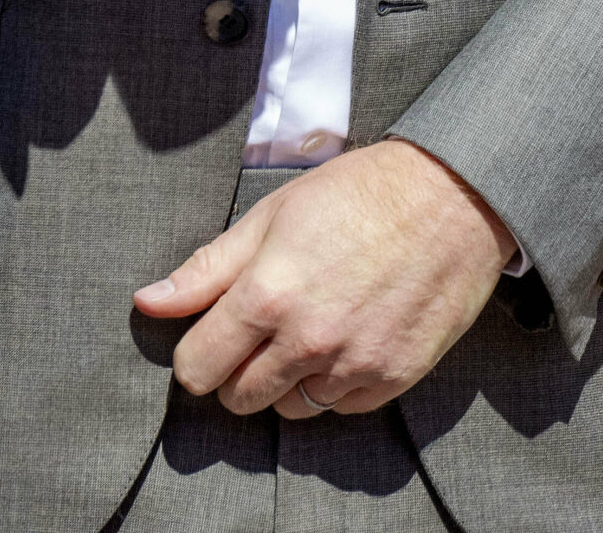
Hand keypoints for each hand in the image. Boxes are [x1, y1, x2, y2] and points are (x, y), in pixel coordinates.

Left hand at [136, 139, 515, 415]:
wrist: (453, 195)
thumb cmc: (359, 192)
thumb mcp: (275, 213)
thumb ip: (208, 267)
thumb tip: (149, 303)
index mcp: (267, 294)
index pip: (194, 368)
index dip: (198, 351)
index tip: (217, 332)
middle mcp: (307, 339)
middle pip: (236, 398)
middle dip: (240, 369)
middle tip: (267, 327)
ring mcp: (352, 364)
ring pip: (288, 409)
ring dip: (290, 379)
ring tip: (314, 327)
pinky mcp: (392, 378)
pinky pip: (340, 408)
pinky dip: (337, 383)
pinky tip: (351, 335)